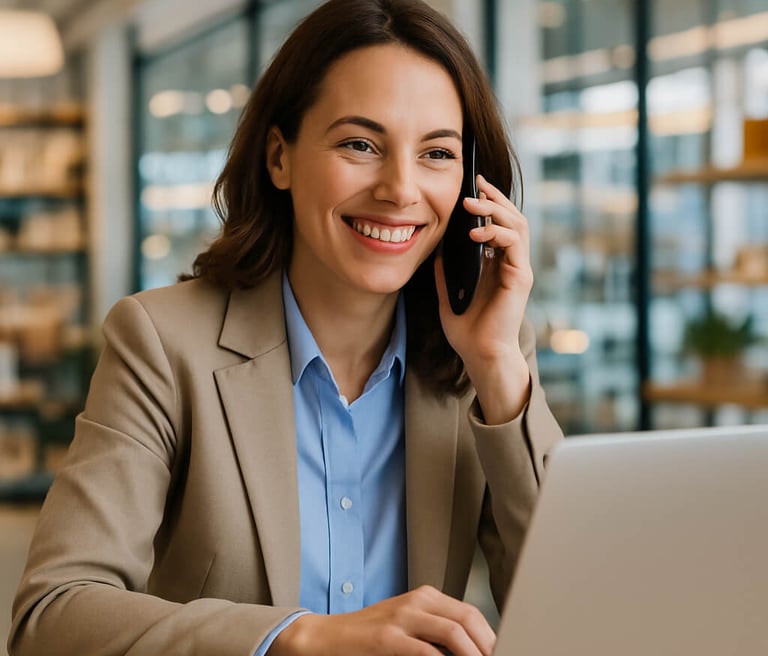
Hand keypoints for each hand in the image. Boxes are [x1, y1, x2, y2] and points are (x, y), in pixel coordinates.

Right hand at [268, 585, 494, 655]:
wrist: (325, 639)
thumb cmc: (368, 637)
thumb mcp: (407, 625)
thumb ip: (436, 632)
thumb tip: (472, 649)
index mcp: (425, 597)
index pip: (471, 613)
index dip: (491, 637)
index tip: (500, 652)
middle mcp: (416, 601)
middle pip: (468, 620)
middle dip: (488, 646)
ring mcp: (401, 618)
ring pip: (453, 632)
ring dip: (473, 655)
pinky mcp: (386, 639)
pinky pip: (424, 652)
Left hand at [436, 174, 532, 423]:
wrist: (480, 354)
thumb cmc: (467, 329)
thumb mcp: (447, 291)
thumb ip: (445, 269)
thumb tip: (436, 244)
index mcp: (497, 263)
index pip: (499, 223)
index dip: (489, 202)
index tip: (473, 186)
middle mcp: (511, 263)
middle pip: (512, 217)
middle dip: (495, 198)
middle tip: (476, 184)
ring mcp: (519, 269)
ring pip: (517, 225)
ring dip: (496, 210)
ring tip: (473, 204)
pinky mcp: (521, 278)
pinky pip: (514, 245)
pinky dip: (496, 233)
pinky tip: (476, 234)